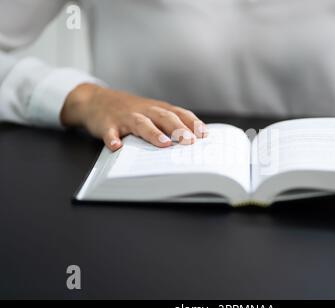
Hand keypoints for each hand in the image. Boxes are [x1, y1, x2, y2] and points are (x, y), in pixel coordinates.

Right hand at [60, 83, 206, 150]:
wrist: (96, 100)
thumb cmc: (131, 110)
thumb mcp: (152, 111)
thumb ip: (169, 122)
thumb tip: (195, 138)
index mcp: (157, 109)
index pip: (179, 113)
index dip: (192, 123)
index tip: (204, 134)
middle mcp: (144, 111)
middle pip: (164, 117)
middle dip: (178, 129)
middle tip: (190, 141)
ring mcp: (125, 117)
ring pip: (141, 123)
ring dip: (153, 133)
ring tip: (164, 144)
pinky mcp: (107, 124)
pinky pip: (110, 132)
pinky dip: (113, 139)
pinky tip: (117, 147)